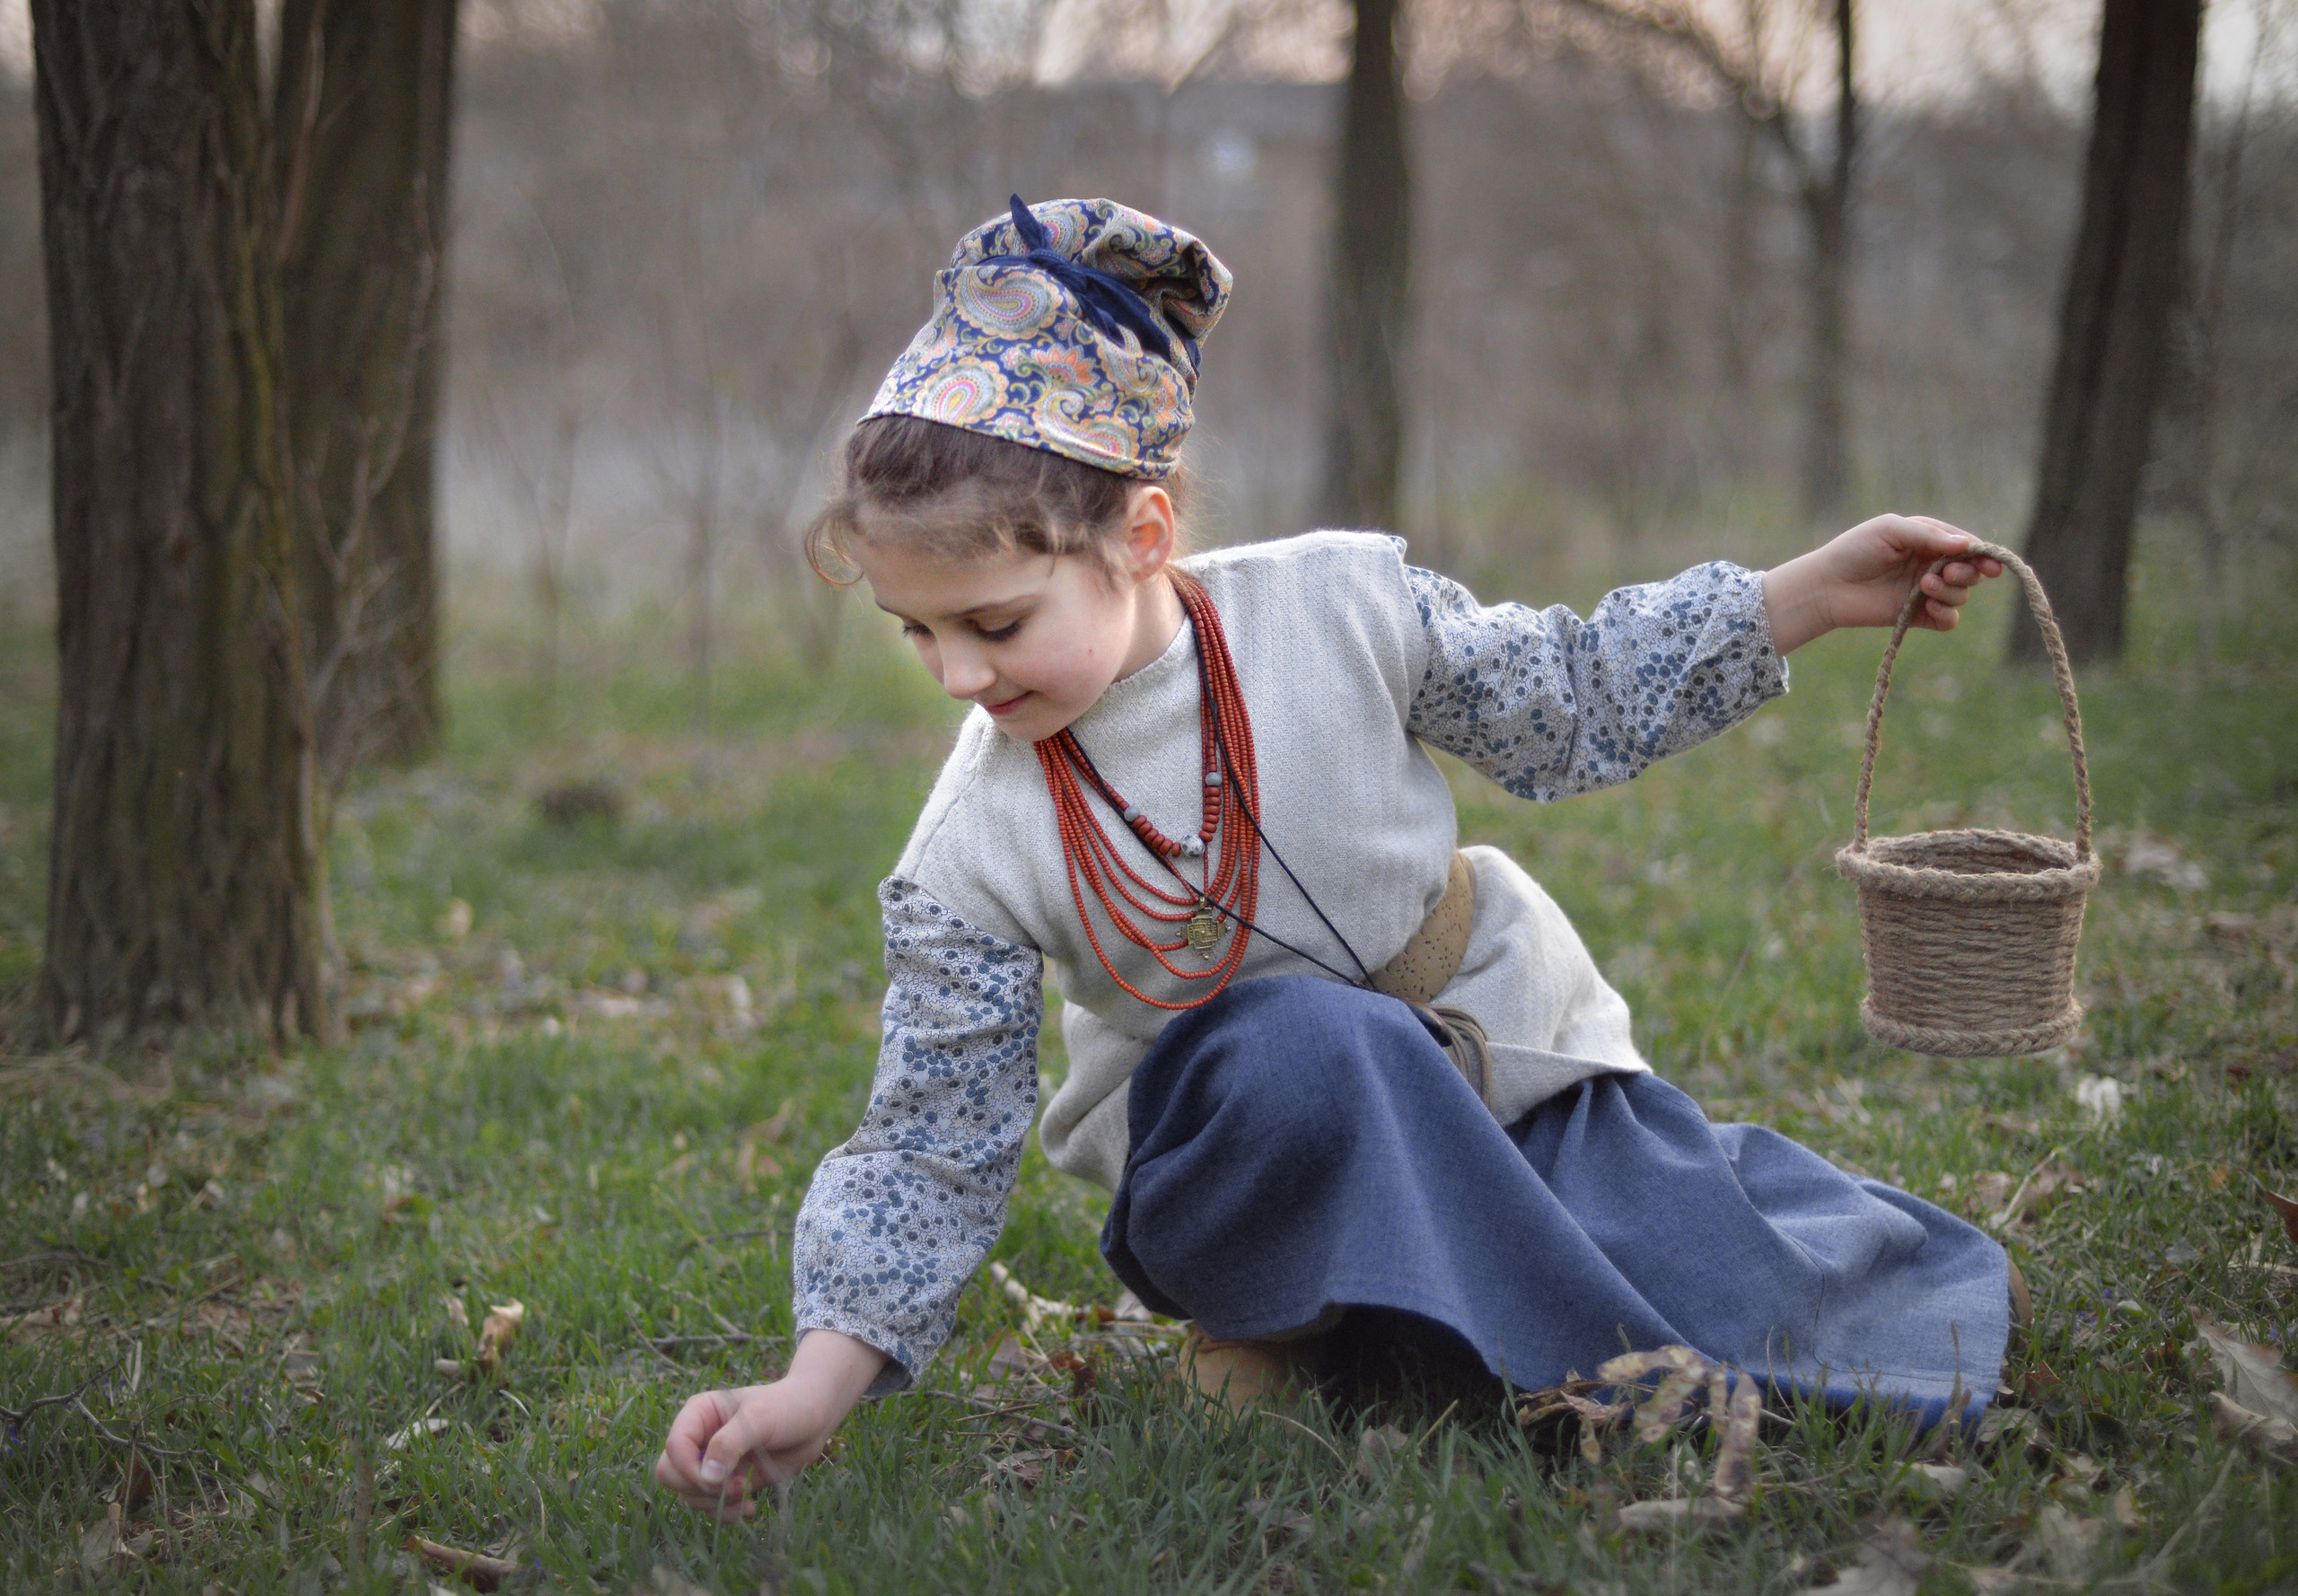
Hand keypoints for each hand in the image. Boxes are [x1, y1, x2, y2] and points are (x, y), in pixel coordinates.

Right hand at [652, 1329, 886, 1519]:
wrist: (816, 1418)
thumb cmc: (788, 1407)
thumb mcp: (760, 1418)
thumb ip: (730, 1443)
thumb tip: (706, 1477)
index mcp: (699, 1414)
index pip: (674, 1447)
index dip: (689, 1469)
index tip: (719, 1479)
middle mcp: (699, 1439)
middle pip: (670, 1474)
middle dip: (700, 1489)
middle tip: (736, 1487)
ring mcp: (711, 1462)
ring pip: (688, 1495)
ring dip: (715, 1504)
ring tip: (746, 1497)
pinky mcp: (727, 1482)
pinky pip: (709, 1506)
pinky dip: (726, 1513)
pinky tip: (750, 1507)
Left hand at [1762, 514, 2005, 654]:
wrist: (1827, 585)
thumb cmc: (1855, 550)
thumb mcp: (1891, 530)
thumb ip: (1928, 535)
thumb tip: (1966, 544)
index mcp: (1929, 540)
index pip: (1967, 546)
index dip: (1983, 554)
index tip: (1990, 563)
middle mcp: (1932, 565)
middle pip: (1971, 571)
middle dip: (1968, 572)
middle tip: (1949, 573)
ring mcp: (1926, 592)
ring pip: (1962, 595)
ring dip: (1951, 591)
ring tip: (1924, 586)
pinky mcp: (1918, 616)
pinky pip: (1948, 620)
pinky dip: (1947, 615)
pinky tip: (1931, 607)